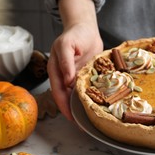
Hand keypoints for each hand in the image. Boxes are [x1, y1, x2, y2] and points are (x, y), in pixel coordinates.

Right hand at [48, 0, 102, 119]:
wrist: (86, 28)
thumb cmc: (74, 35)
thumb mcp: (66, 45)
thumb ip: (66, 62)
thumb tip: (67, 81)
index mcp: (56, 71)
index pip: (58, 92)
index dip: (64, 106)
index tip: (71, 118)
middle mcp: (65, 76)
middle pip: (67, 98)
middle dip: (73, 111)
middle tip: (82, 125)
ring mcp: (75, 77)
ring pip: (77, 95)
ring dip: (82, 107)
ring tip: (91, 120)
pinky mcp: (86, 75)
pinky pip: (87, 89)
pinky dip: (91, 97)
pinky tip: (97, 105)